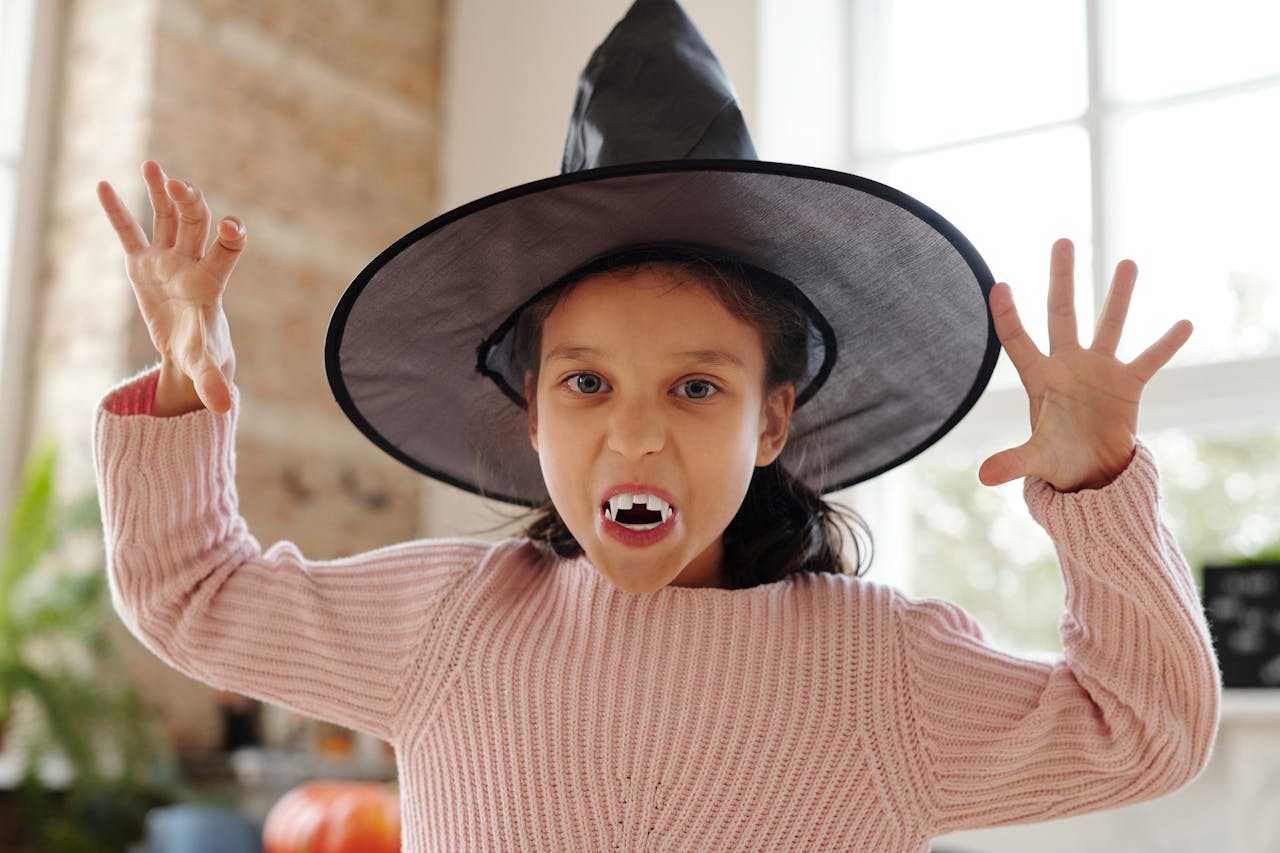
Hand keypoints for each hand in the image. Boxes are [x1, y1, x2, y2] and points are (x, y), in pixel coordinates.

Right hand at [97, 160, 244, 413]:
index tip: (231, 225)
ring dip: (160, 192)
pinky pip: (129, 232)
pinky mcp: (142, 264)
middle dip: (188, 204)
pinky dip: (118, 212)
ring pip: (165, 218)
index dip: (230, 238)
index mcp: (211, 282)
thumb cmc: (203, 352)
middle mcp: (191, 262)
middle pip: (193, 225)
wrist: (190, 347)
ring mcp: (166, 259)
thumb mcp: (205, 366)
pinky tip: (105, 186)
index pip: (227, 252)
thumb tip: (224, 408)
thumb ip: (213, 381)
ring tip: (154, 166)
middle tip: (180, 185)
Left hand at [978, 238, 1191, 491]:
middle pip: (1062, 313)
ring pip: (1109, 324)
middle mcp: (1067, 365)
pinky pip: (1149, 359)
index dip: (1007, 315)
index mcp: (1039, 379)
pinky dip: (1165, 344)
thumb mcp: (1036, 460)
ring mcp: (1099, 370)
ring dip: (1118, 296)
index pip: (1017, 339)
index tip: (998, 285)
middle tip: (1063, 241)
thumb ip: (1013, 462)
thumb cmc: (1057, 460)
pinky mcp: (1128, 384)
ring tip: (1128, 262)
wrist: (1091, 472)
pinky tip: (1184, 323)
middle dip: (1061, 278)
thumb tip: (983, 477)